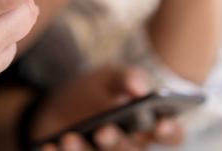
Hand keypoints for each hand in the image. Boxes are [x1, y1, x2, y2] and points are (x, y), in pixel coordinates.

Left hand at [34, 66, 183, 150]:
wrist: (57, 108)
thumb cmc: (94, 92)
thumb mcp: (108, 78)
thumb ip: (127, 77)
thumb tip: (141, 88)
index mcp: (149, 126)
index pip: (172, 134)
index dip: (169, 131)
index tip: (158, 125)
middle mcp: (131, 148)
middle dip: (118, 143)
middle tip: (104, 130)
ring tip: (69, 137)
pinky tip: (49, 146)